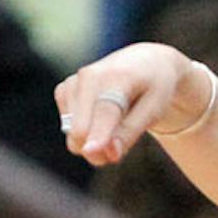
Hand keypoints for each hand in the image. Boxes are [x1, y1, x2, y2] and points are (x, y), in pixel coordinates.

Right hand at [57, 43, 209, 165]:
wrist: (144, 63)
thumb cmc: (153, 89)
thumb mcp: (154, 110)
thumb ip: (130, 132)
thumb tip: (109, 154)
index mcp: (117, 76)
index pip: (105, 110)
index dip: (98, 134)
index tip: (91, 152)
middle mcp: (88, 77)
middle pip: (81, 131)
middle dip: (99, 150)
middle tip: (120, 147)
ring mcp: (72, 83)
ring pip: (73, 135)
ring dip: (93, 141)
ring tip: (116, 126)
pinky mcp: (64, 91)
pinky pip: (68, 128)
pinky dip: (86, 130)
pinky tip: (101, 116)